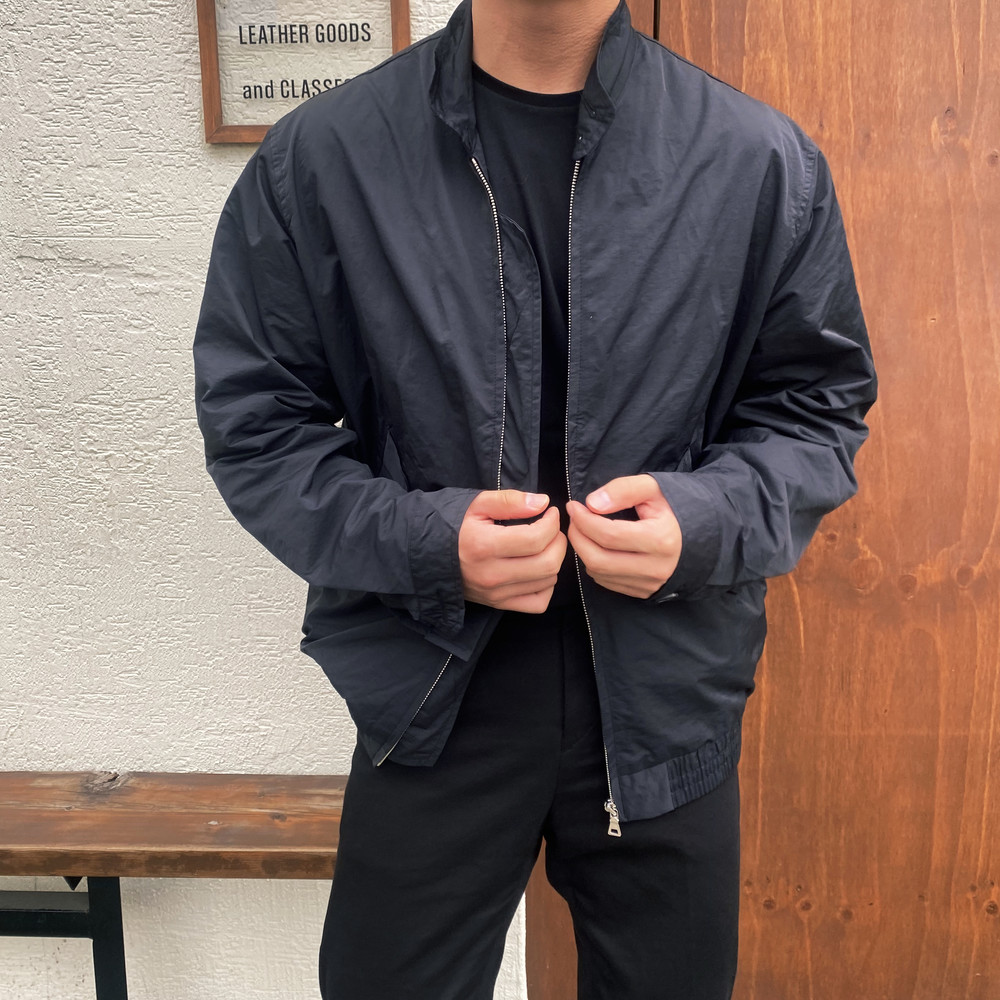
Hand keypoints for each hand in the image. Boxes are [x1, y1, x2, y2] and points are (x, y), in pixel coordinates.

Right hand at [459, 491, 567, 612]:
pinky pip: (538, 602)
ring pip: (548, 581)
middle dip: (558, 541)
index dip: (552, 522)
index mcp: (484, 545)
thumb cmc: (453, 527)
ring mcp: (496, 593)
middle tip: (551, 529)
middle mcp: (492, 574)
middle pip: (548, 563)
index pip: (536, 538)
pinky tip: (537, 570)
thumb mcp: (476, 505)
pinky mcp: (498, 604)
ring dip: (554, 560)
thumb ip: (510, 501)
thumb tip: (543, 502)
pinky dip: (546, 586)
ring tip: (543, 545)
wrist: (426, 557)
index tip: (549, 512)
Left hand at [566, 475, 680, 598]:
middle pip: (598, 559)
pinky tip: (597, 546)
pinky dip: (594, 563)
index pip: (608, 534)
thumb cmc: (672, 509)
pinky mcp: (643, 592)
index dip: (583, 519)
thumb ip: (624, 489)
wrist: (699, 536)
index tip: (574, 506)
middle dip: (578, 537)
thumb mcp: (653, 488)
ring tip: (584, 530)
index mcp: (661, 540)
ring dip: (583, 550)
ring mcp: (649, 584)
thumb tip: (592, 503)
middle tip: (575, 519)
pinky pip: (606, 582)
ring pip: (599, 572)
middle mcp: (655, 568)